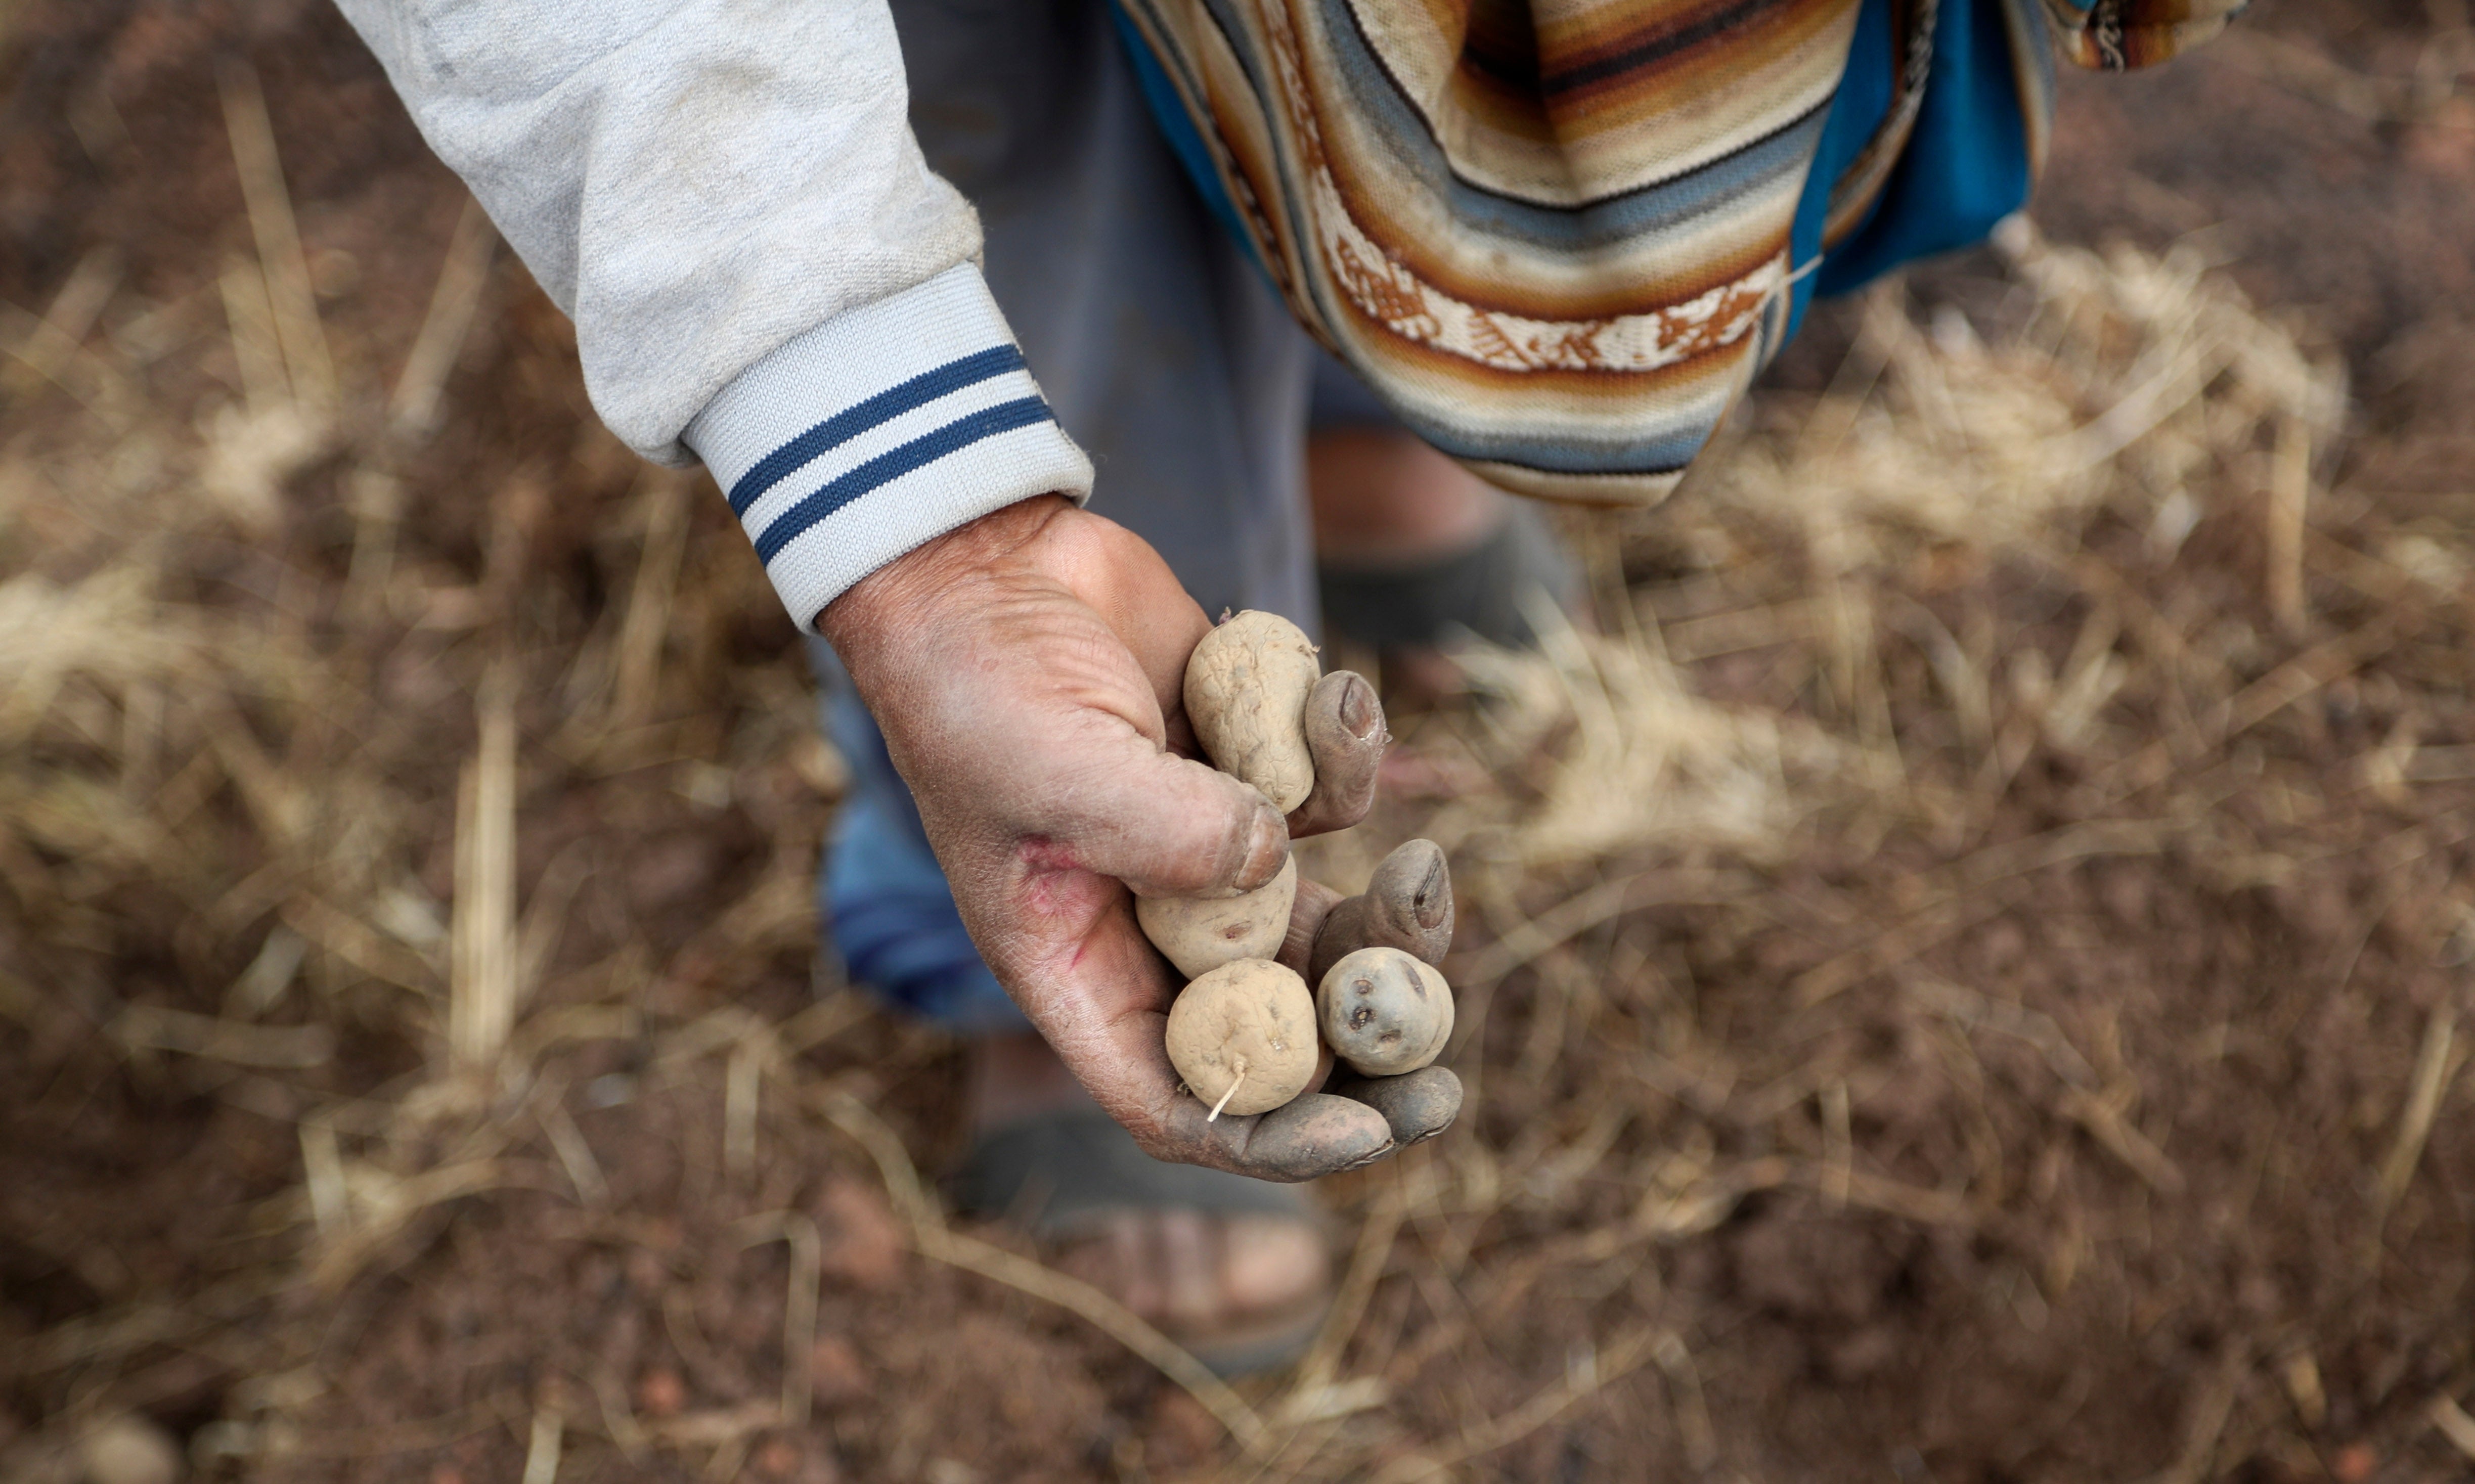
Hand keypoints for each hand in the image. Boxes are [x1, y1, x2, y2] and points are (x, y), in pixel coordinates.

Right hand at [821, 497, 1455, 1178]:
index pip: (1180, 1097)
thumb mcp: (1045, 766)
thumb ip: (1159, 830)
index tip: (1368, 1132)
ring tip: (1429, 866)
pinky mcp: (1252, 775)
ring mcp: (1210, 855)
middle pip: (1280, 1026)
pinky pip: (1333, 803)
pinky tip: (1340, 693)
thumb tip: (1272, 863)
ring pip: (1330, 926)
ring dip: (1394, 913)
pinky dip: (1354, 761)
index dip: (1273, 1134)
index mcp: (1081, 969)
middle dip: (1367, 1045)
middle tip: (1449, 1065)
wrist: (984, 563)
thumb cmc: (976, 682)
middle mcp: (1153, 929)